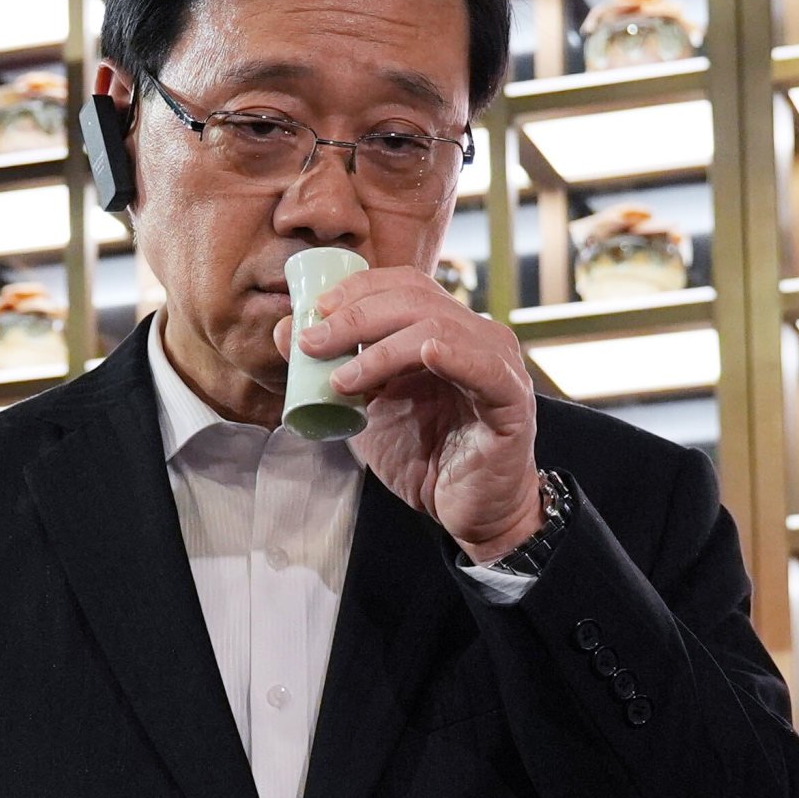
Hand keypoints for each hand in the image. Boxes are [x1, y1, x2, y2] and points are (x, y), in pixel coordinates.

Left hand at [291, 269, 545, 561]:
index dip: (358, 289)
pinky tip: (424, 355)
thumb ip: (336, 369)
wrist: (468, 512)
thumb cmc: (425, 458)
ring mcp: (497, 363)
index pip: (404, 285)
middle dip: (354, 316)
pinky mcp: (512, 399)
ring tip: (342, 378)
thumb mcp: (369, 409)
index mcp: (445, 330)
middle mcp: (475, 336)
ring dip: (381, 349)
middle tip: (312, 343)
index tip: (313, 312)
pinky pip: (483, 366)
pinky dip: (450, 355)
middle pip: (415, 299)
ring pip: (438, 327)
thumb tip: (287, 331)